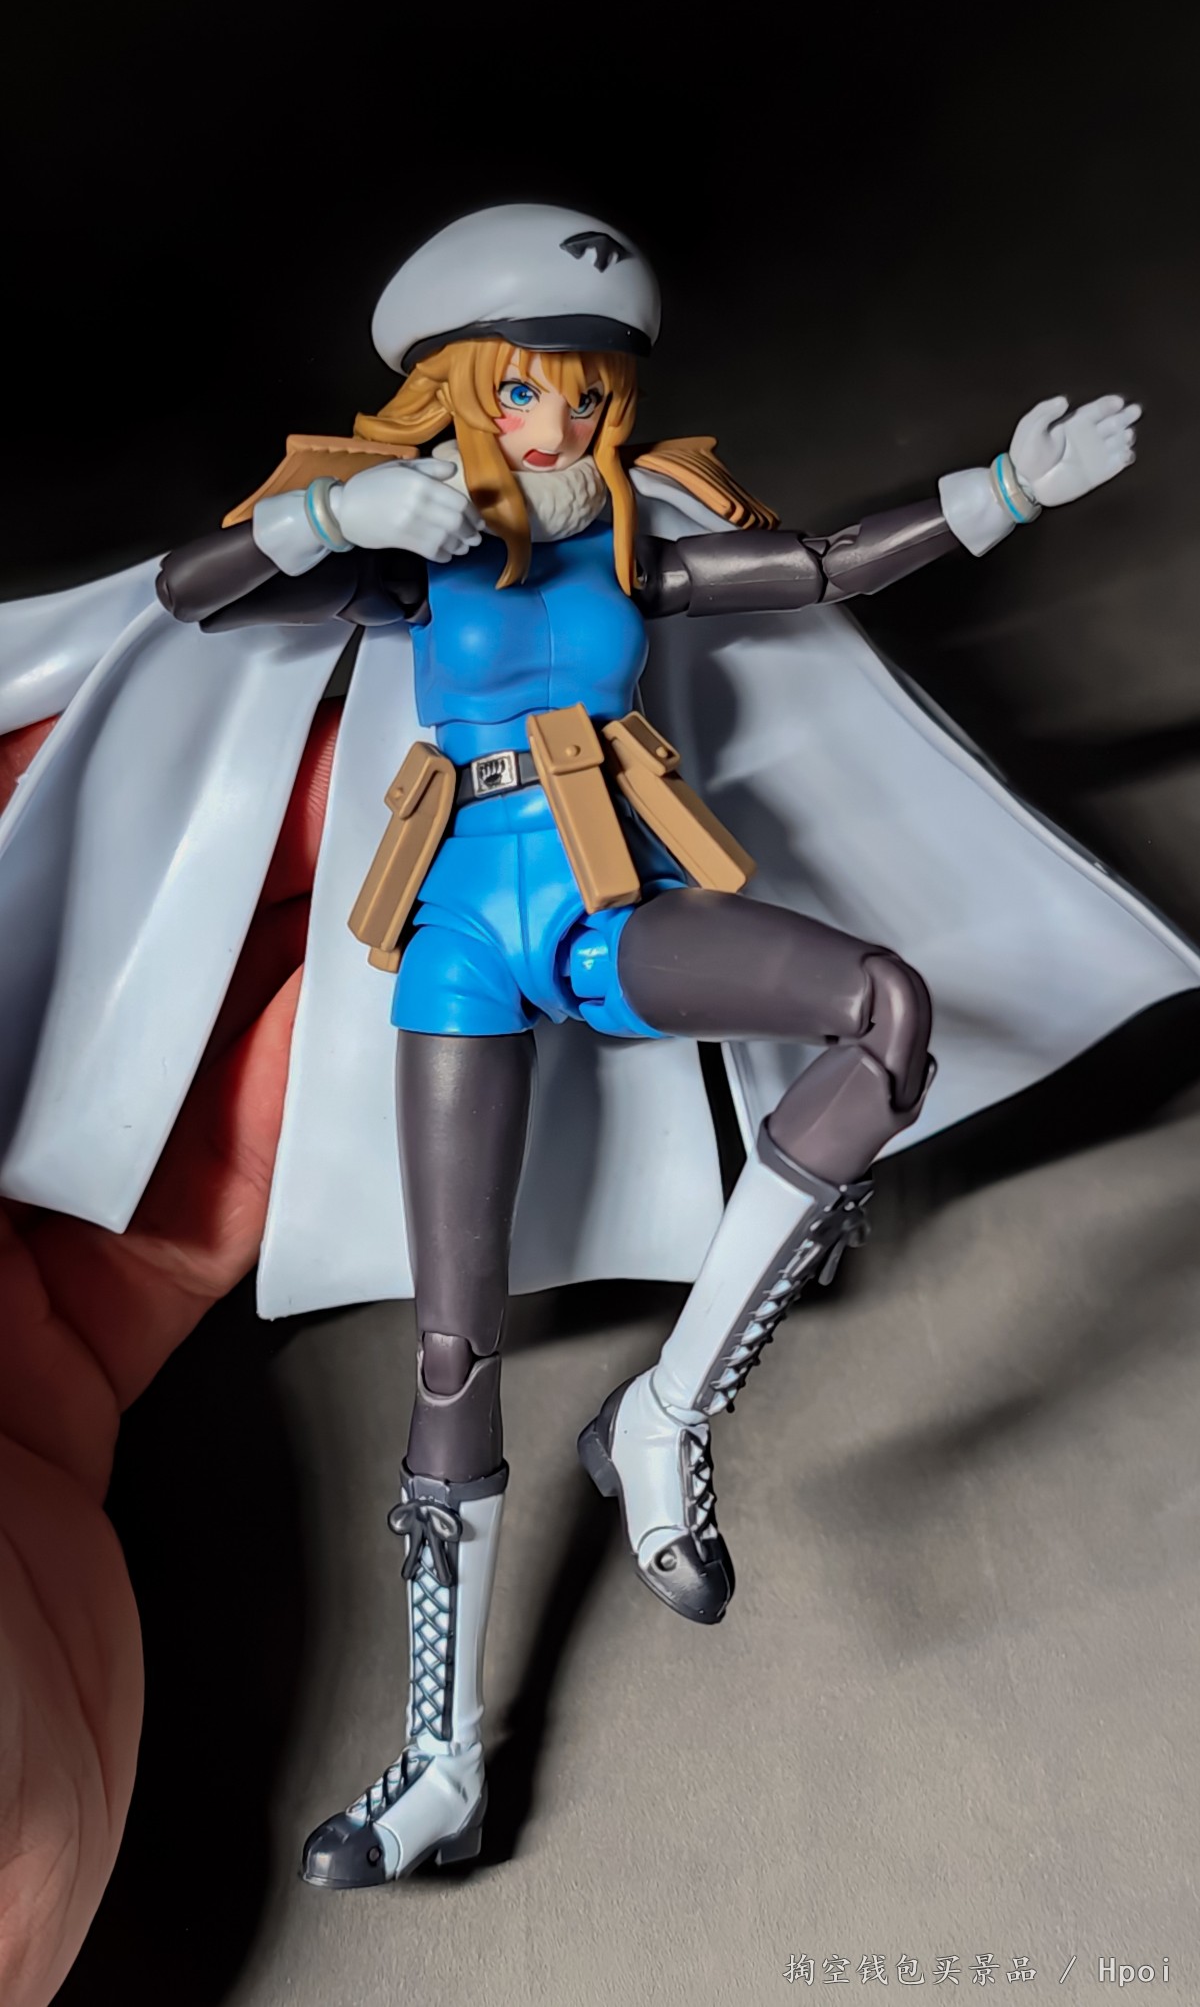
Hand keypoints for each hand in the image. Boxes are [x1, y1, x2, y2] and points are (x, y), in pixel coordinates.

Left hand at [0, 703, 338, 2006]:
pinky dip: (282, 1114)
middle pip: (27, 970)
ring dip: (236, 965)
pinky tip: (350, 1039)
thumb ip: (2, 1139)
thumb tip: (16, 882)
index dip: (25, 790)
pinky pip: (197, 1195)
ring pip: (122, 1061)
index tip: (116, 695)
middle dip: (144, 854)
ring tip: (337, 856)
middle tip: (262, 750)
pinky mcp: (81, 1354)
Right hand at [333, 457, 482, 559]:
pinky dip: (444, 554)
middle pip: (456, 521)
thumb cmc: (373, 484)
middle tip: (476, 537)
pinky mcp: (402, 540)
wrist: (344, 508)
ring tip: (464, 546)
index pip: (458, 501)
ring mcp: (410, 523)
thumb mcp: (400, 466)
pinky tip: (448, 553)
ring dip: (460, 545)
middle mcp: (418, 502)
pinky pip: (432, 551)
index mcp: (420, 482)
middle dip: (471, 532)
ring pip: (447, 538)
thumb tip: (453, 470)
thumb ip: (429, 467)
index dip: (473, 514)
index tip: (480, 521)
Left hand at [1009, 394, 1141, 508]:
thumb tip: (1064, 400)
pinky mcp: (1096, 474)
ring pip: (1118, 441)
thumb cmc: (1025, 455)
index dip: (1108, 404)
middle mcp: (1088, 437)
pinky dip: (1125, 458)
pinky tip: (1127, 453)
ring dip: (1126, 436)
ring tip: (1128, 434)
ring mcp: (1093, 455)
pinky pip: (1117, 464)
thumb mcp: (1030, 427)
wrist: (1024, 485)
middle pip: (1113, 422)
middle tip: (1136, 410)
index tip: (1118, 402)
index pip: (1097, 410)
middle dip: (1126, 416)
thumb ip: (1045, 412)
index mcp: (1074, 423)